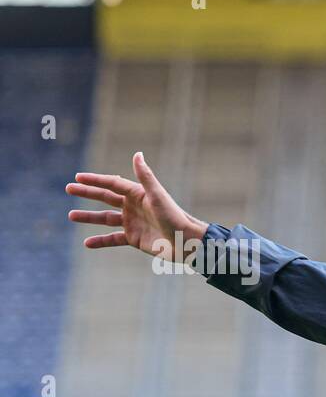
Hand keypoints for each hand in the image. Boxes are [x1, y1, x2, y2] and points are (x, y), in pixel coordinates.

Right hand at [66, 151, 207, 260]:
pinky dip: (100, 240)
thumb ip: (145, 176)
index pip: (112, 184)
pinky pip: (113, 239)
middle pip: (105, 198)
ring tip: (71, 215)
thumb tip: (137, 153)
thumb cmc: (174, 217)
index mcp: (138, 194)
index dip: (95, 180)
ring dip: (88, 217)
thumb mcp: (157, 196)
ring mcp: (132, 223)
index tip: (77, 177)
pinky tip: (87, 242)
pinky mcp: (134, 239)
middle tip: (68, 188)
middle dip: (87, 193)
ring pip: (105, 219)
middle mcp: (133, 207)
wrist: (185, 242)